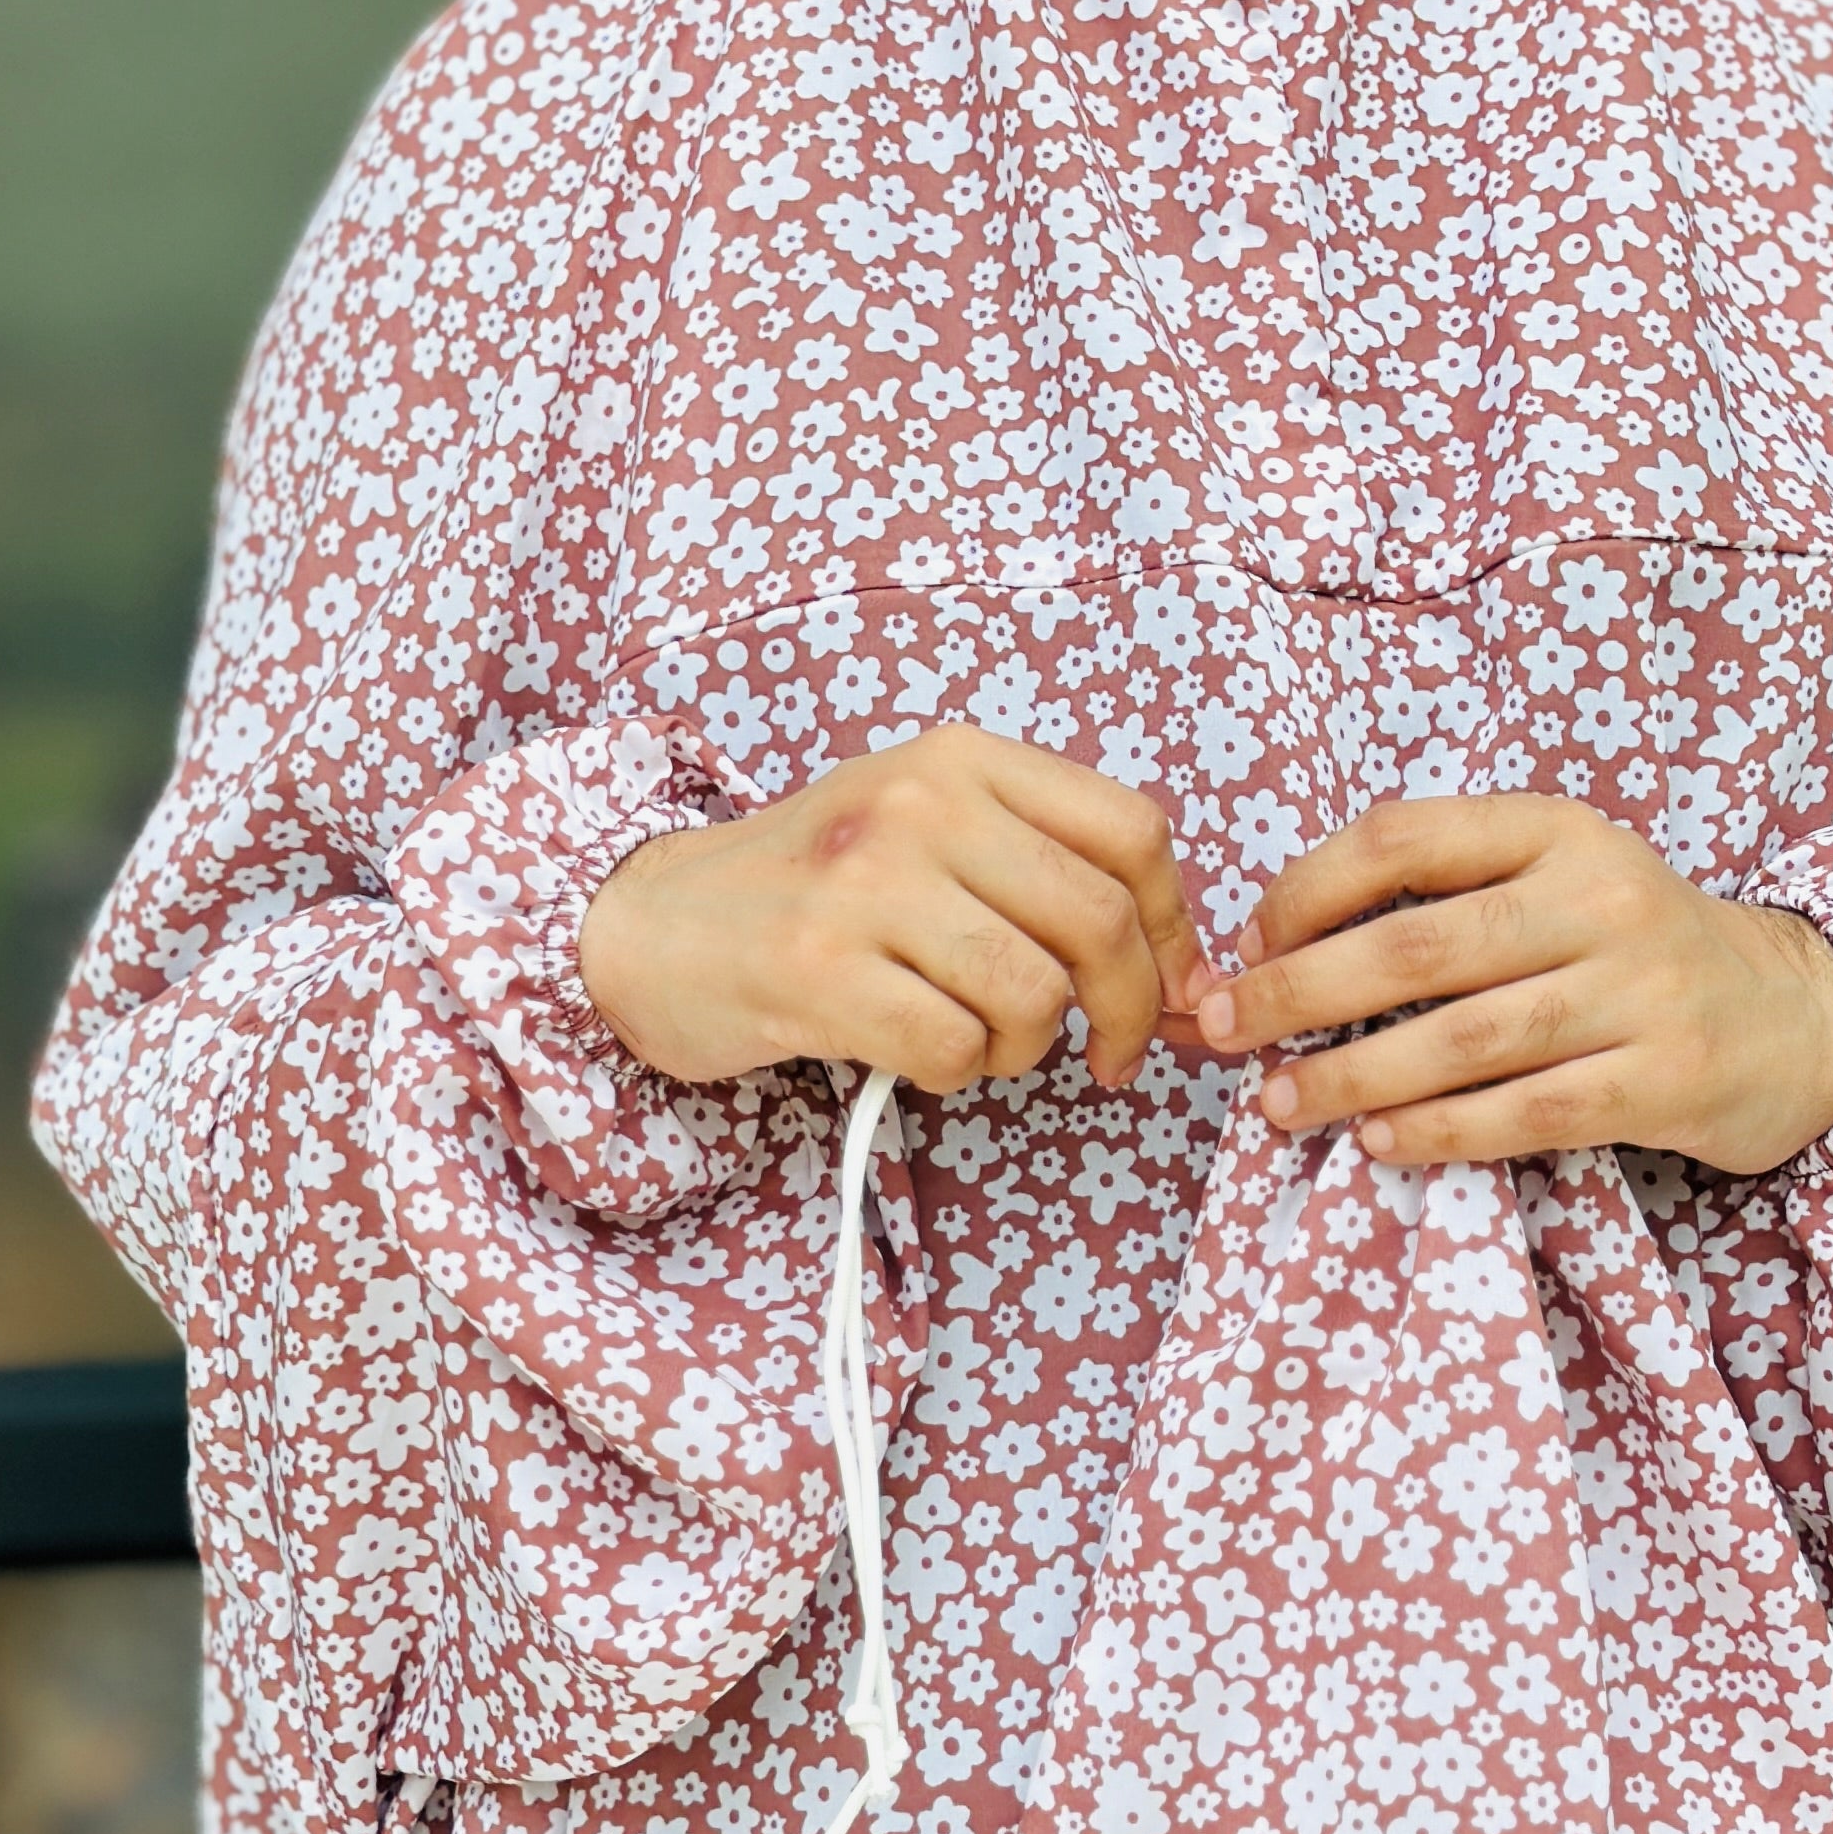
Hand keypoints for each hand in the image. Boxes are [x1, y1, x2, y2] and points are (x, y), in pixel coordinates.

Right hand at [578, 727, 1210, 1097]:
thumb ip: (1041, 867)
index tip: (1167, 987)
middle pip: (1097, 922)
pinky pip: (955, 1049)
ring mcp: (864, 884)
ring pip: (1033, 995)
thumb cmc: (815, 888)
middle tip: (1108, 1053)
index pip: (1132, 833)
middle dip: (1127, 1011)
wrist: (653, 922)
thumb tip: (1179, 969)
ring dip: (1026, 1047)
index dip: (1171, 929)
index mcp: (961, 760)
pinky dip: (957, 1073)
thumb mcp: (926, 829)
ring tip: (976, 1038)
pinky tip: (917, 1052)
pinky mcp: (816, 969)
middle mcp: (919, 804)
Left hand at [1191, 793, 1832, 1172]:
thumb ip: (1445, 897)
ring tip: (1278, 1103)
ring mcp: (1639, 991)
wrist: (1790, 1016)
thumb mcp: (1555, 880)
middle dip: (1297, 993)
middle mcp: (1600, 898)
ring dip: (1352, 1076)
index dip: (1305, 893)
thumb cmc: (1631, 949)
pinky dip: (1440, 1131)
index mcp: (1556, 829)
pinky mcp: (1663, 1080)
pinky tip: (1376, 1143)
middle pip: (1417, 947)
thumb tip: (1273, 949)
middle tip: (1221, 1031)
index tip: (1246, 947)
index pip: (1402, 838)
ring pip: (1464, 1040)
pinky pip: (1527, 1112)